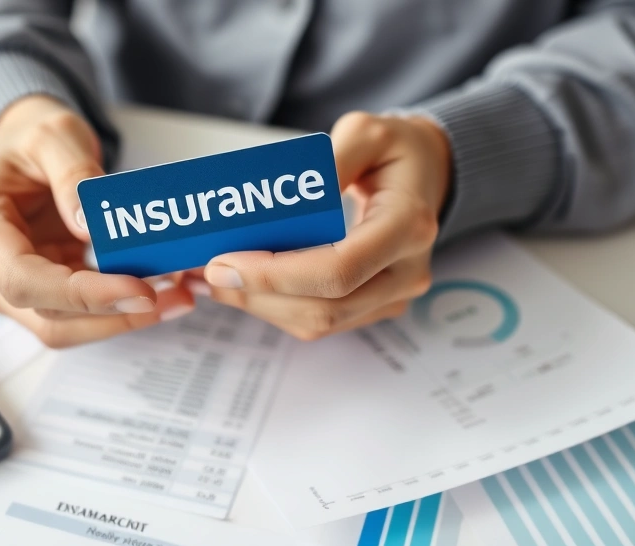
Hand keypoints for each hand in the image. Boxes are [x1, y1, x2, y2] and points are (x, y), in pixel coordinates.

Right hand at [0, 95, 193, 347]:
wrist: (27, 148)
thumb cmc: (32, 136)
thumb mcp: (54, 134)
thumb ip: (73, 174)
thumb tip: (91, 227)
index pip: (21, 278)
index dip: (81, 293)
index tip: (138, 290)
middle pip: (44, 311)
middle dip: (110, 313)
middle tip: (172, 297)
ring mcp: (6, 283)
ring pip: (62, 325)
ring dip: (119, 319)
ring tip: (176, 296)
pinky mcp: (38, 291)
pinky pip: (77, 314)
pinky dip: (118, 309)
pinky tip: (161, 292)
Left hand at [195, 112, 449, 339]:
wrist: (428, 173)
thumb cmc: (394, 150)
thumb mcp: (365, 133)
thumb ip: (328, 159)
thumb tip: (284, 196)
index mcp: (408, 226)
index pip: (338, 269)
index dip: (275, 275)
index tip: (224, 263)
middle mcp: (406, 272)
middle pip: (324, 307)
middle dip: (257, 295)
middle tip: (207, 273)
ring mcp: (392, 296)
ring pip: (318, 323)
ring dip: (260, 306)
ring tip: (213, 280)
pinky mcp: (373, 306)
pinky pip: (320, 320)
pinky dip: (275, 306)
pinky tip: (242, 286)